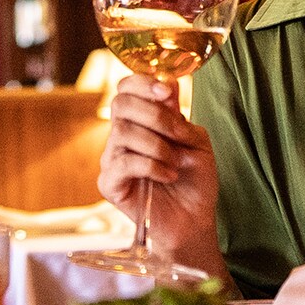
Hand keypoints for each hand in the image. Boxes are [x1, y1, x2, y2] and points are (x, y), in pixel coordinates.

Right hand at [97, 73, 226, 282]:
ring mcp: (112, 160)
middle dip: (155, 115)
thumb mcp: (196, 141)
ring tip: (175, 163)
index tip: (167, 92)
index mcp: (139, 122)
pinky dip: (151, 166)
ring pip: (123, 133)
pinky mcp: (109, 184)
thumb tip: (166, 84)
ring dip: (157, 145)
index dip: (142, 83)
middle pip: (120, 105)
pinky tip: (168, 175)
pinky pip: (123, 163)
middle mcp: (121, 138)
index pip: (125, 89)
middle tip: (178, 135)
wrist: (194, 221)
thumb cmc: (195, 181)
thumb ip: (178, 116)